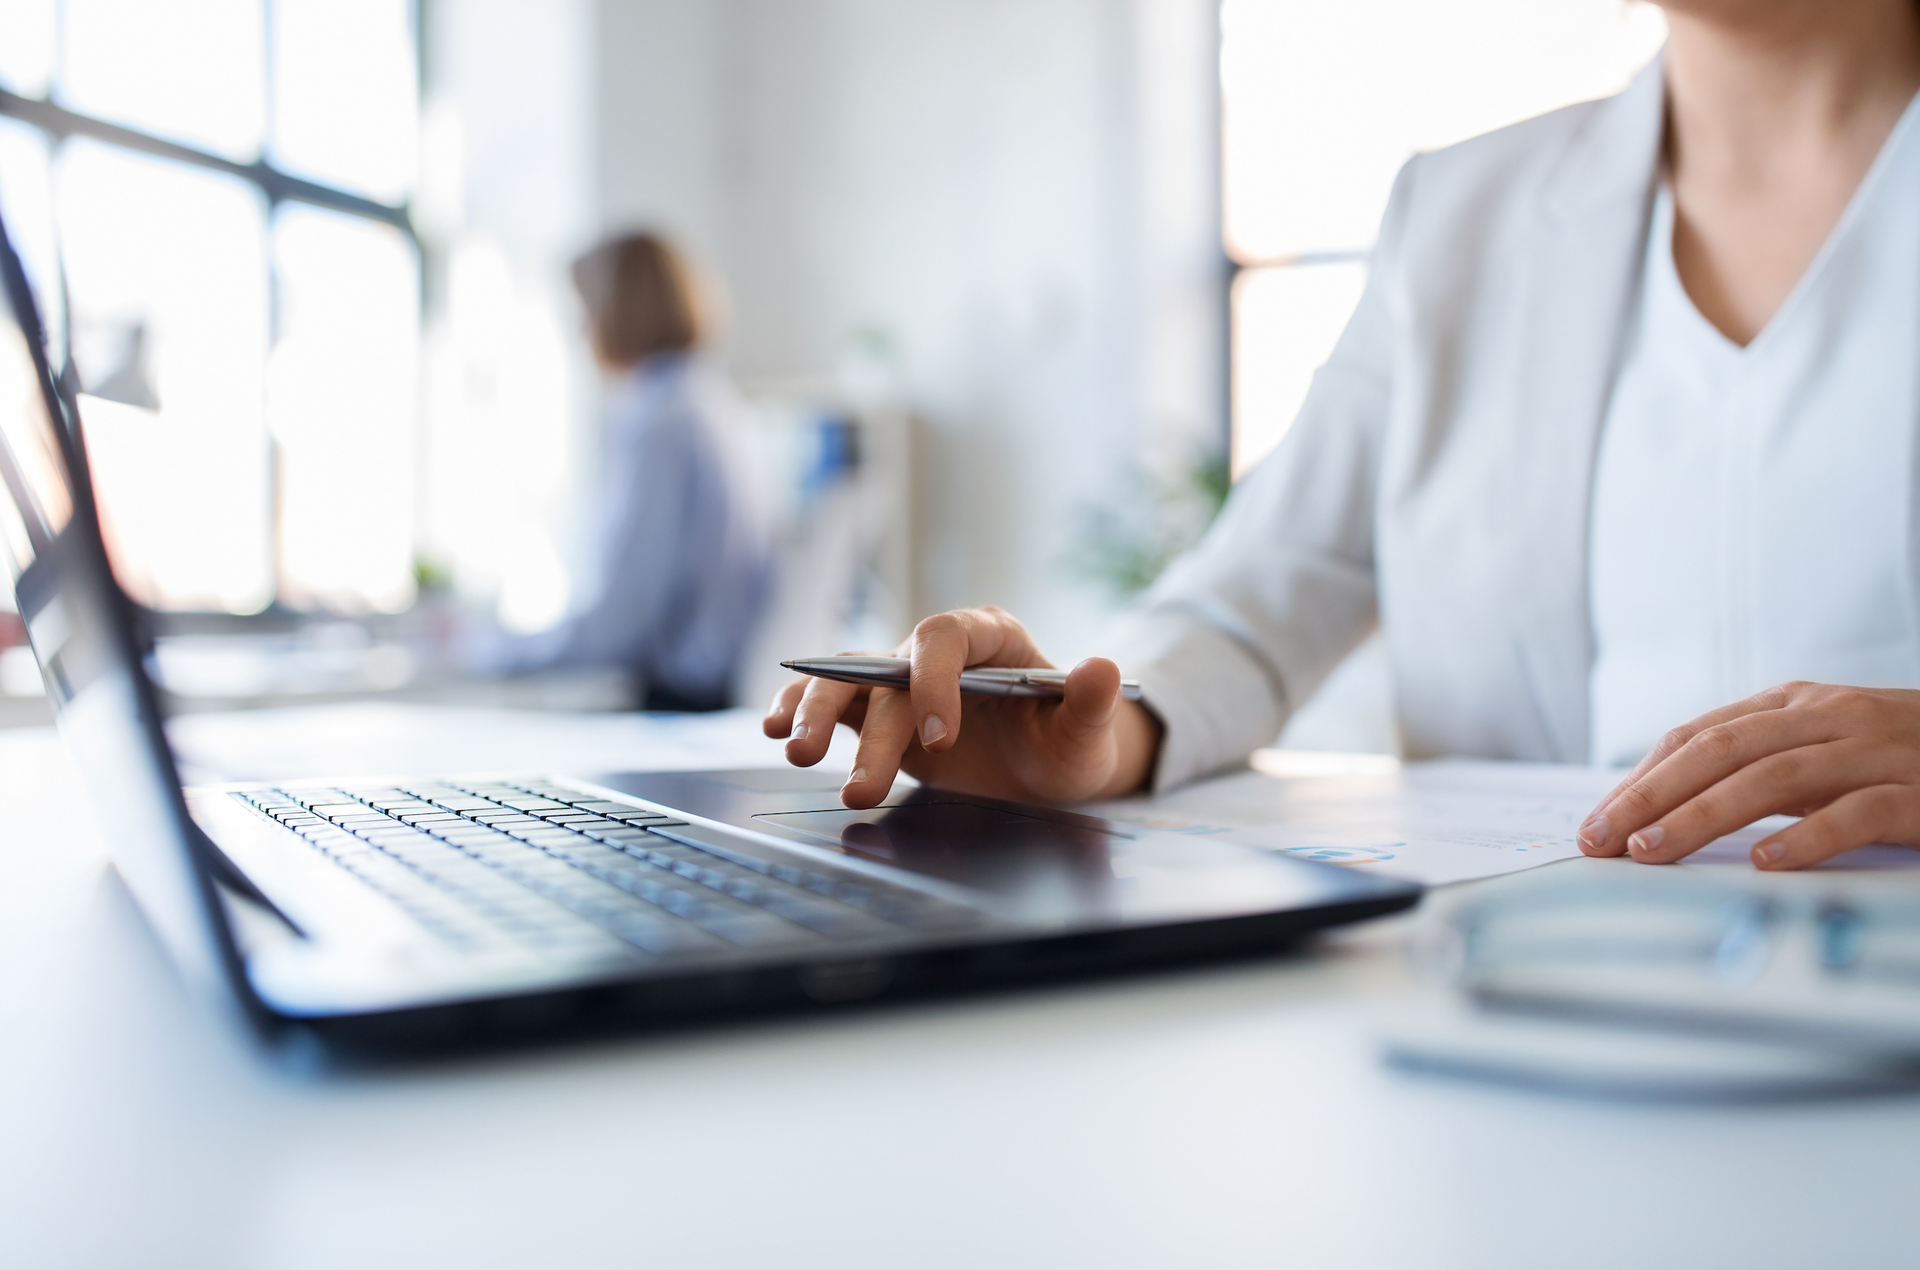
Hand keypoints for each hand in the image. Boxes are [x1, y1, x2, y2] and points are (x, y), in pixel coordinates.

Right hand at [761, 606, 1161, 808]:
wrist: (1047, 770)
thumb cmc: (1067, 743)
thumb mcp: (1087, 732)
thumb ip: (1090, 702)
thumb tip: (1103, 668)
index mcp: (989, 637)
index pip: (944, 639)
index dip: (933, 681)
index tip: (939, 738)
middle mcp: (937, 652)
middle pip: (888, 670)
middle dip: (871, 728)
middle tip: (864, 785)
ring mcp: (901, 681)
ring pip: (846, 681)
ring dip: (817, 714)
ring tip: (796, 753)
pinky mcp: (877, 713)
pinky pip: (831, 701)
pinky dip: (798, 710)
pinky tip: (774, 731)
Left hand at [1576, 681, 1919, 869]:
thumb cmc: (1902, 764)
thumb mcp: (1822, 756)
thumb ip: (1756, 772)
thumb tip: (1662, 814)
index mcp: (1795, 705)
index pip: (1697, 735)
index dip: (1640, 778)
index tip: (1595, 823)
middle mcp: (1829, 718)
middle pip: (1720, 750)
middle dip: (1650, 796)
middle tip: (1602, 840)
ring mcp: (1878, 751)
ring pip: (1773, 776)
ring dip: (1703, 815)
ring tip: (1654, 851)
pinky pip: (1859, 812)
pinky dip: (1809, 837)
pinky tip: (1767, 863)